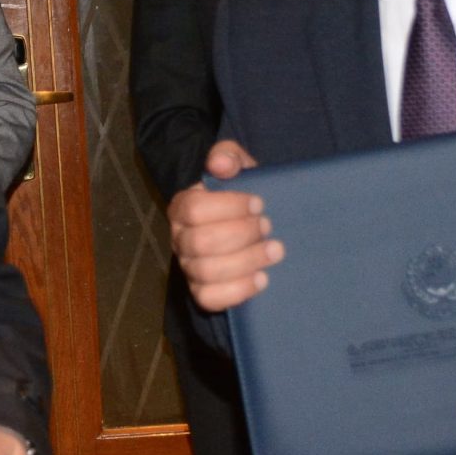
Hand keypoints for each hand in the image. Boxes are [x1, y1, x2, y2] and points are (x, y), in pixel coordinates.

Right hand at [167, 140, 279, 311]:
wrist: (250, 223)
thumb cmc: (241, 194)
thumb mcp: (237, 166)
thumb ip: (227, 156)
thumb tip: (220, 164)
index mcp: (183, 207)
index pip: (194, 209)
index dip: (228, 207)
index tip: (258, 203)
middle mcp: (180, 239)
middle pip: (201, 243)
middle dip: (241, 235)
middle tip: (268, 226)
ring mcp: (189, 268)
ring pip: (207, 272)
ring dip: (246, 261)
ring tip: (275, 251)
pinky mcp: (202, 291)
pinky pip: (210, 298)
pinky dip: (238, 290)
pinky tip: (263, 278)